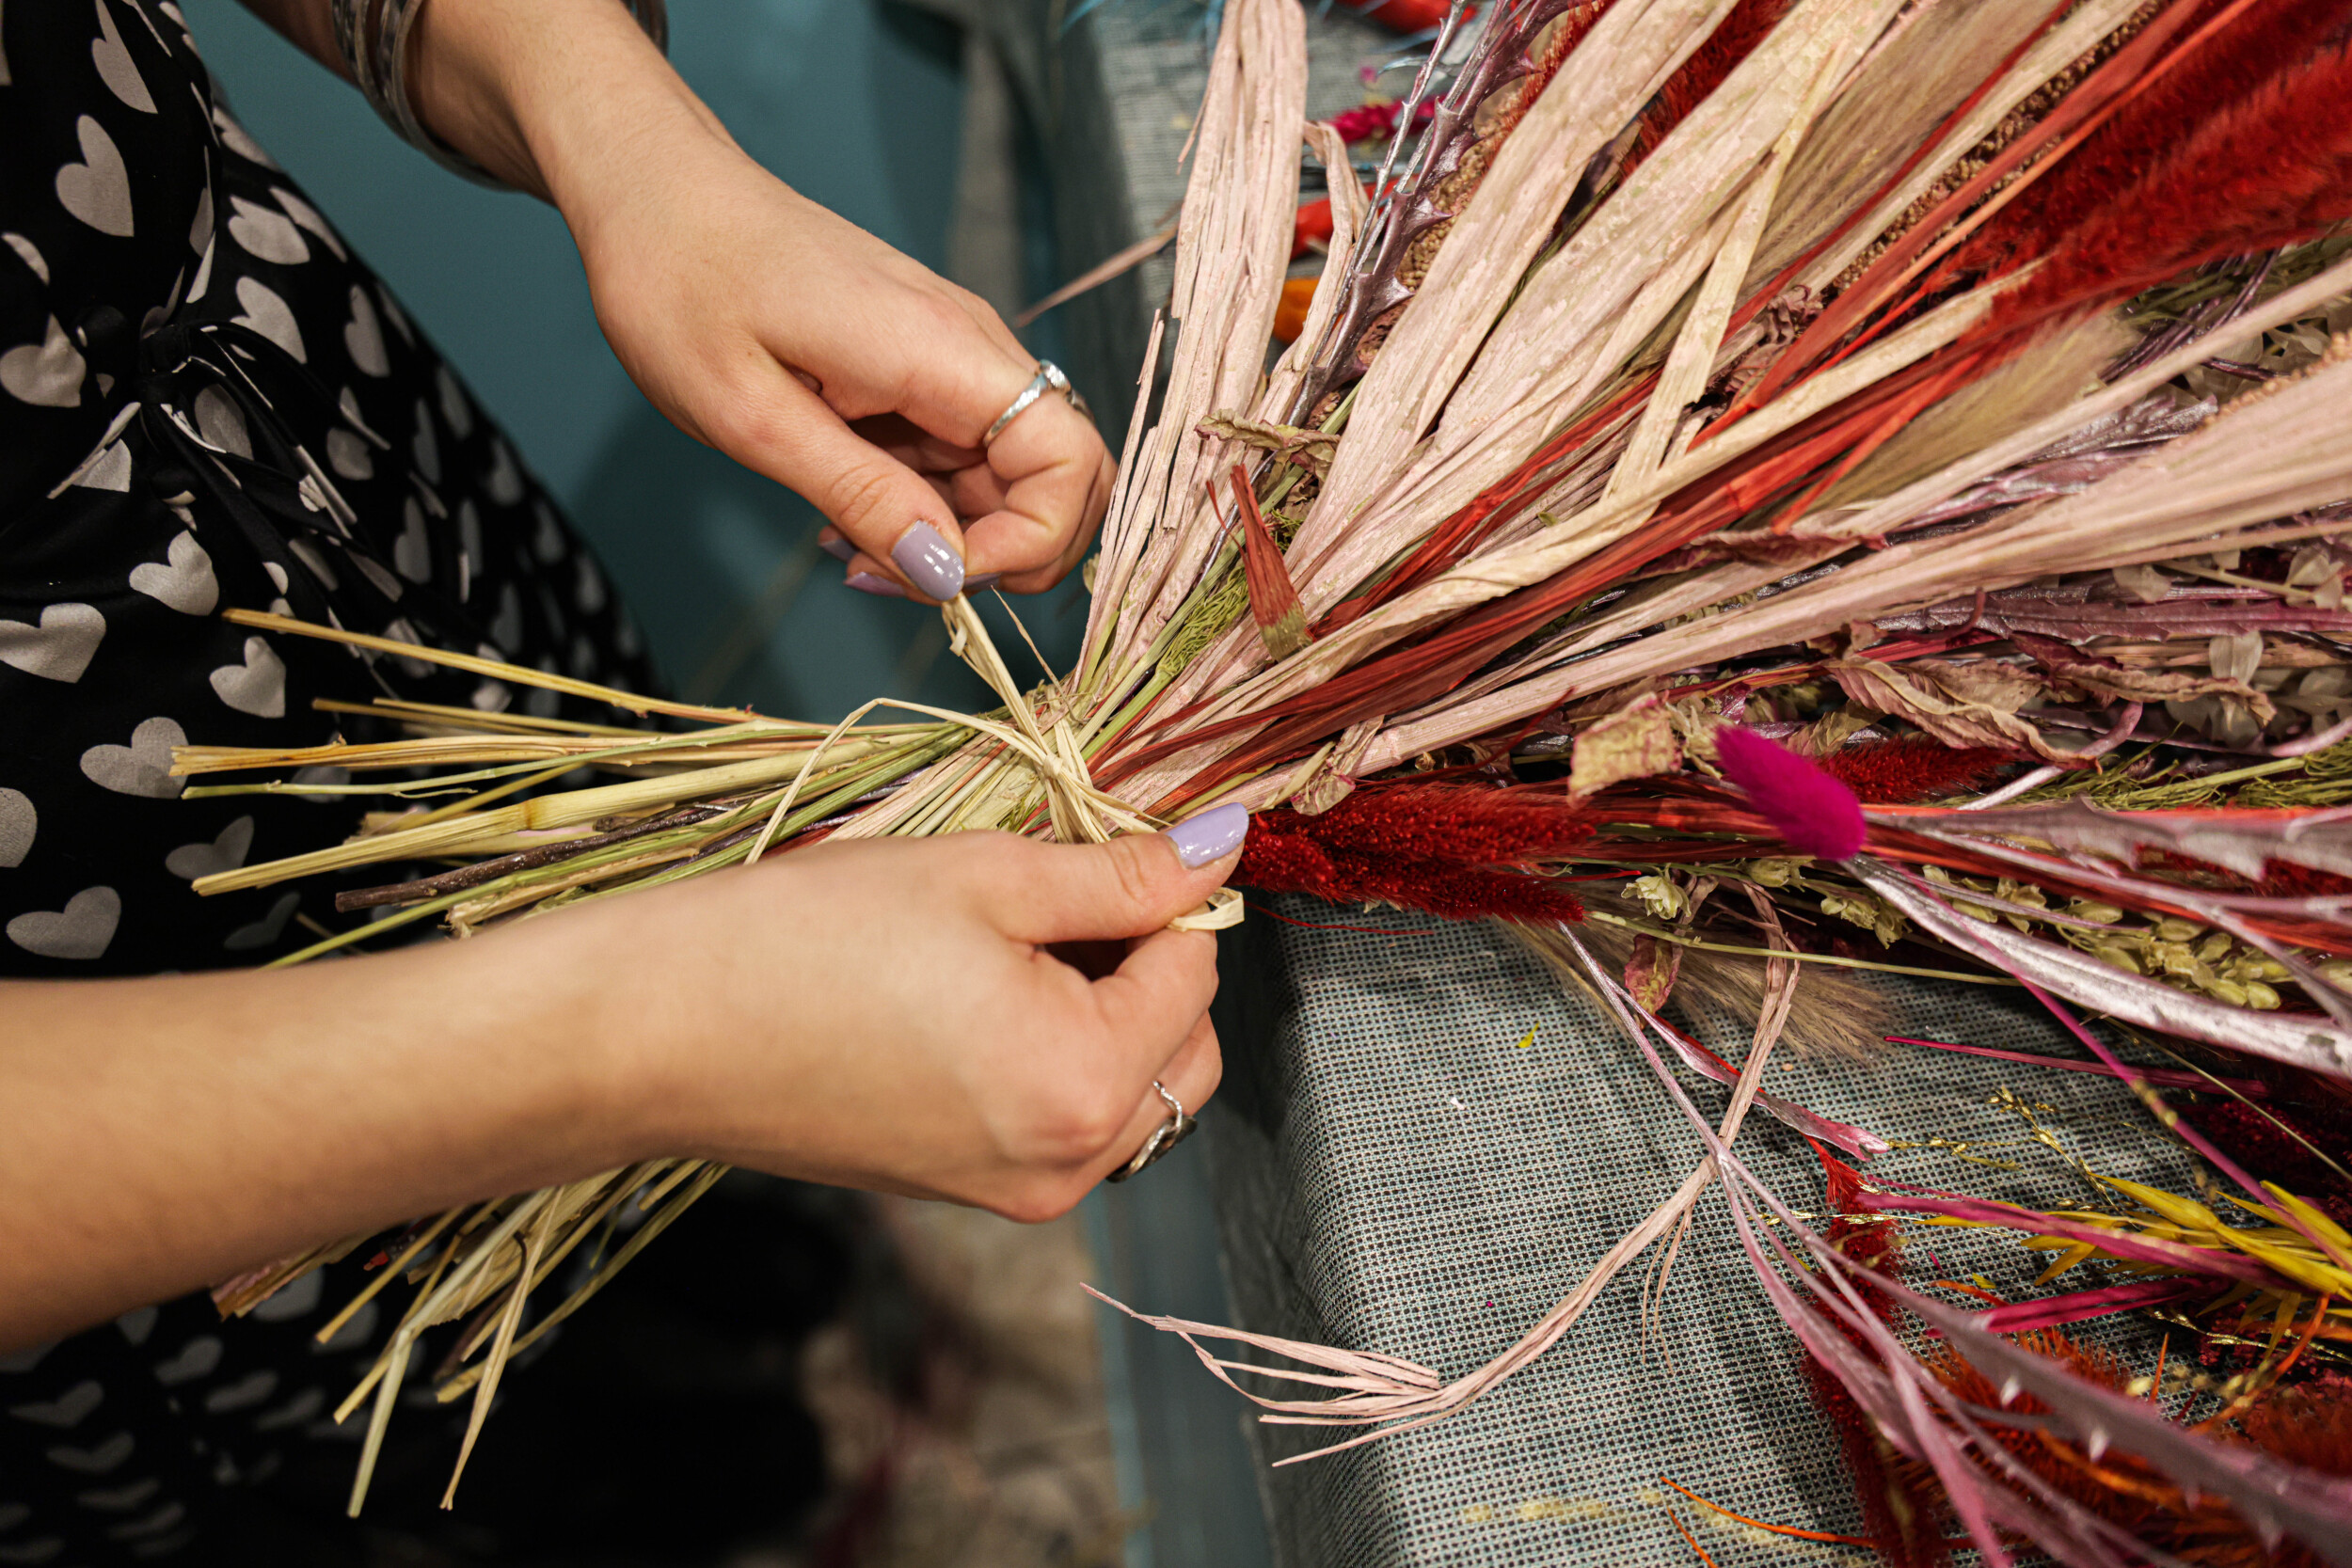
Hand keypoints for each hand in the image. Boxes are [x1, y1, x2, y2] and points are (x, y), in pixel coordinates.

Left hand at [405, 0, 1114, 602]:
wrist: (654, 191)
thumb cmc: (682, 283)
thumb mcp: (753, 416)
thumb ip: (861, 497)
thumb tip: (945, 574)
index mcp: (943, 351)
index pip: (1073, 464)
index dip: (1030, 542)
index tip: (939, 575)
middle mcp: (970, 349)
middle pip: (1059, 478)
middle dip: (997, 552)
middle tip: (892, 573)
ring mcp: (950, 355)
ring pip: (1009, 476)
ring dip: (951, 533)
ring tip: (849, 545)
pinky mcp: (923, 363)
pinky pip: (961, 452)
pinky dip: (922, 500)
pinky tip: (846, 507)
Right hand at [581, 813, 1247, 1219]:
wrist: (660, 1031)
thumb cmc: (808, 938)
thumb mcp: (984, 875)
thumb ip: (1121, 870)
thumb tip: (1223, 844)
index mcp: (1083, 1082)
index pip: (1195, 971)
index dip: (1164, 893)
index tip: (1101, 843)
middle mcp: (1068, 1162)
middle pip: (1187, 1050)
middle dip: (1150, 965)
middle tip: (1056, 897)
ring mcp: (1019, 1192)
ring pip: (1135, 1092)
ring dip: (1110, 1014)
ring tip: (1009, 946)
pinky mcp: (972, 1192)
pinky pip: (1067, 1122)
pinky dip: (1058, 1057)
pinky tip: (973, 997)